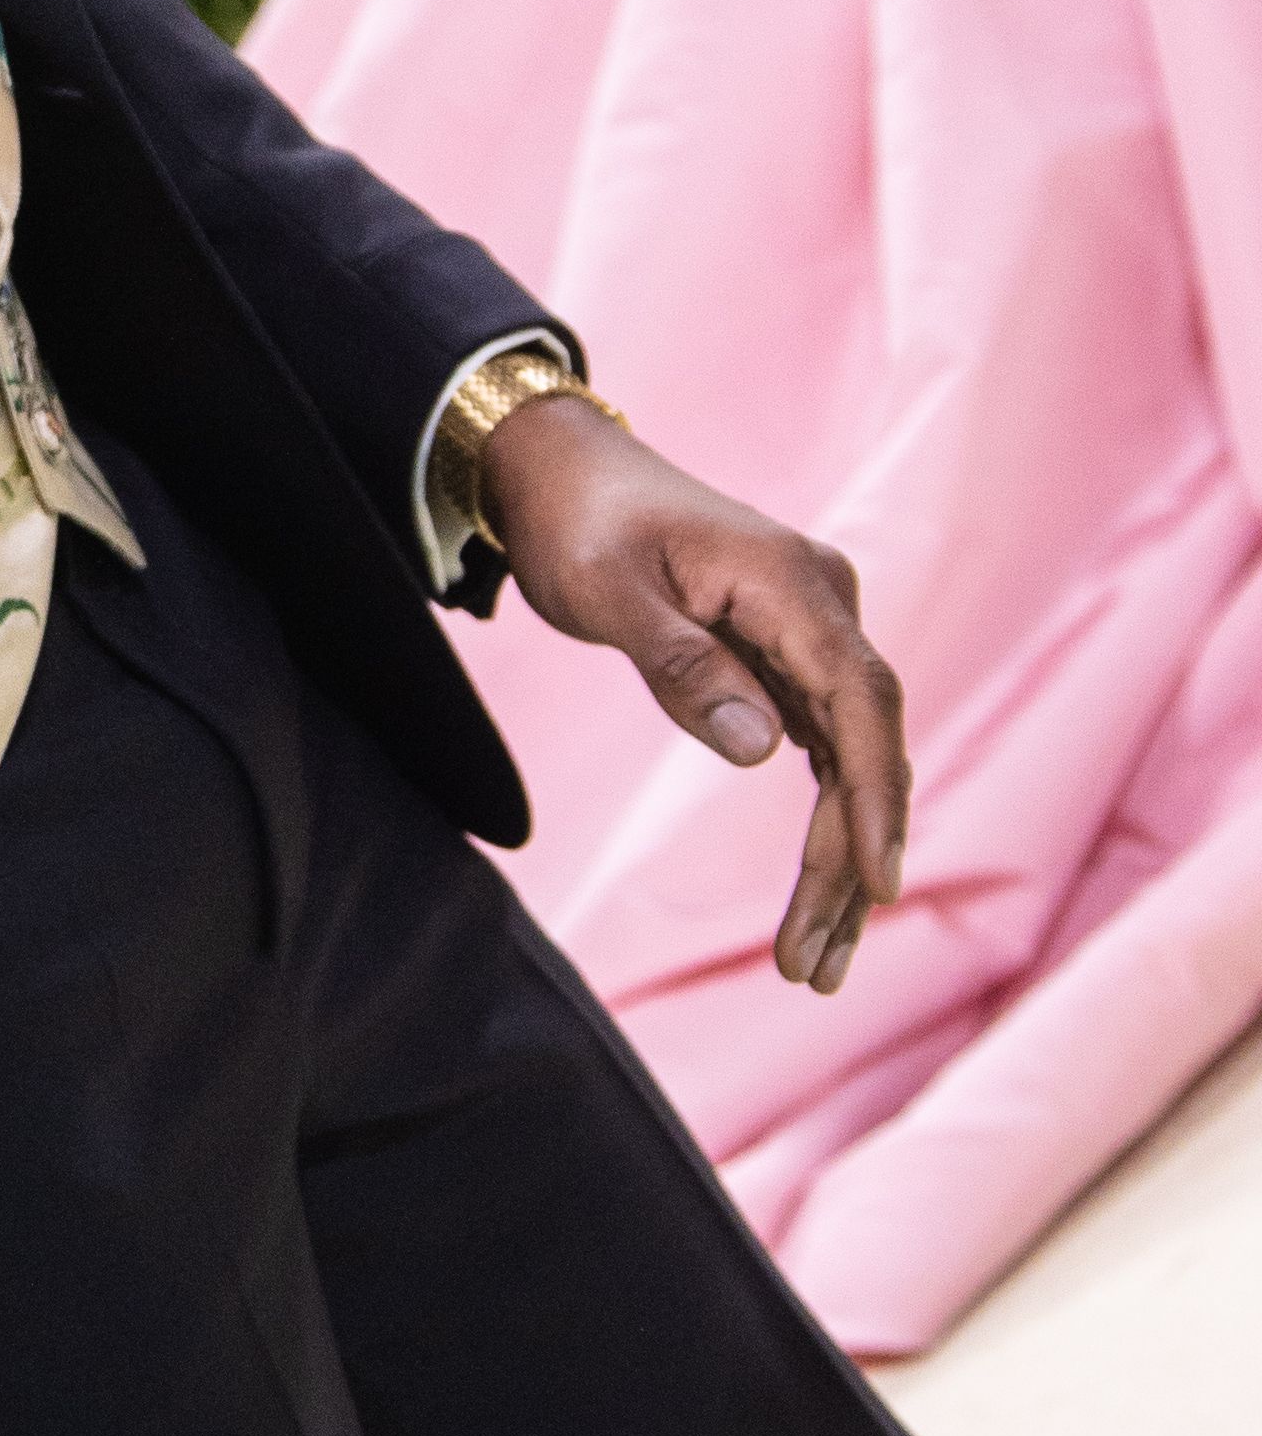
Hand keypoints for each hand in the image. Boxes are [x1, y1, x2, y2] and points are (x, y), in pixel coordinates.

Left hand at [480, 393, 907, 991]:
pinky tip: (822, 890)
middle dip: (852, 858)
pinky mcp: (790, 654)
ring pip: (854, 755)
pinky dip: (827, 816)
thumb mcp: (607, 592)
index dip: (876, 797)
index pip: (861, 701)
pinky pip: (828, 744)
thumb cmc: (578, 524)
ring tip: (815, 961)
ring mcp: (811, 629)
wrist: (559, 469)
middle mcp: (823, 603)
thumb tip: (764, 751)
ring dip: (843, 855)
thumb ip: (682, 665)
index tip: (874, 883)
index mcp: (792, 582)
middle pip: (868, 743)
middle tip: (814, 966)